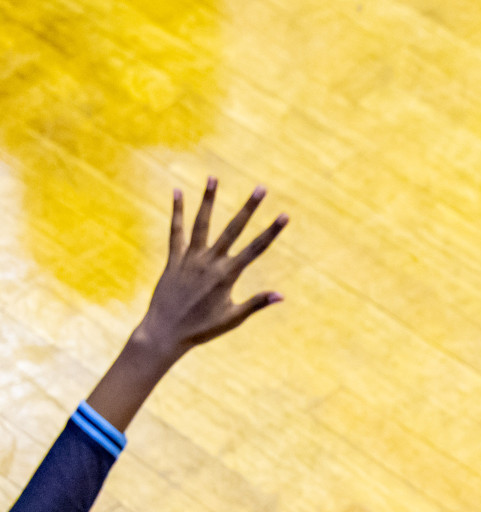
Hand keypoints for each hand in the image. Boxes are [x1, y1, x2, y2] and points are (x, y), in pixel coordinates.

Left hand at [135, 177, 287, 364]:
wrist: (165, 332)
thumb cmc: (201, 329)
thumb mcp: (232, 318)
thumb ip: (256, 303)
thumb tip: (281, 295)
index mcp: (227, 276)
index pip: (255, 249)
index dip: (271, 231)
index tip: (285, 215)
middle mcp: (209, 263)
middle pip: (233, 230)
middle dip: (248, 208)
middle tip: (260, 188)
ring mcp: (190, 259)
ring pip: (202, 224)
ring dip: (208, 200)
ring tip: (213, 178)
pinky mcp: (174, 260)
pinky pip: (175, 232)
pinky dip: (177, 212)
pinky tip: (177, 193)